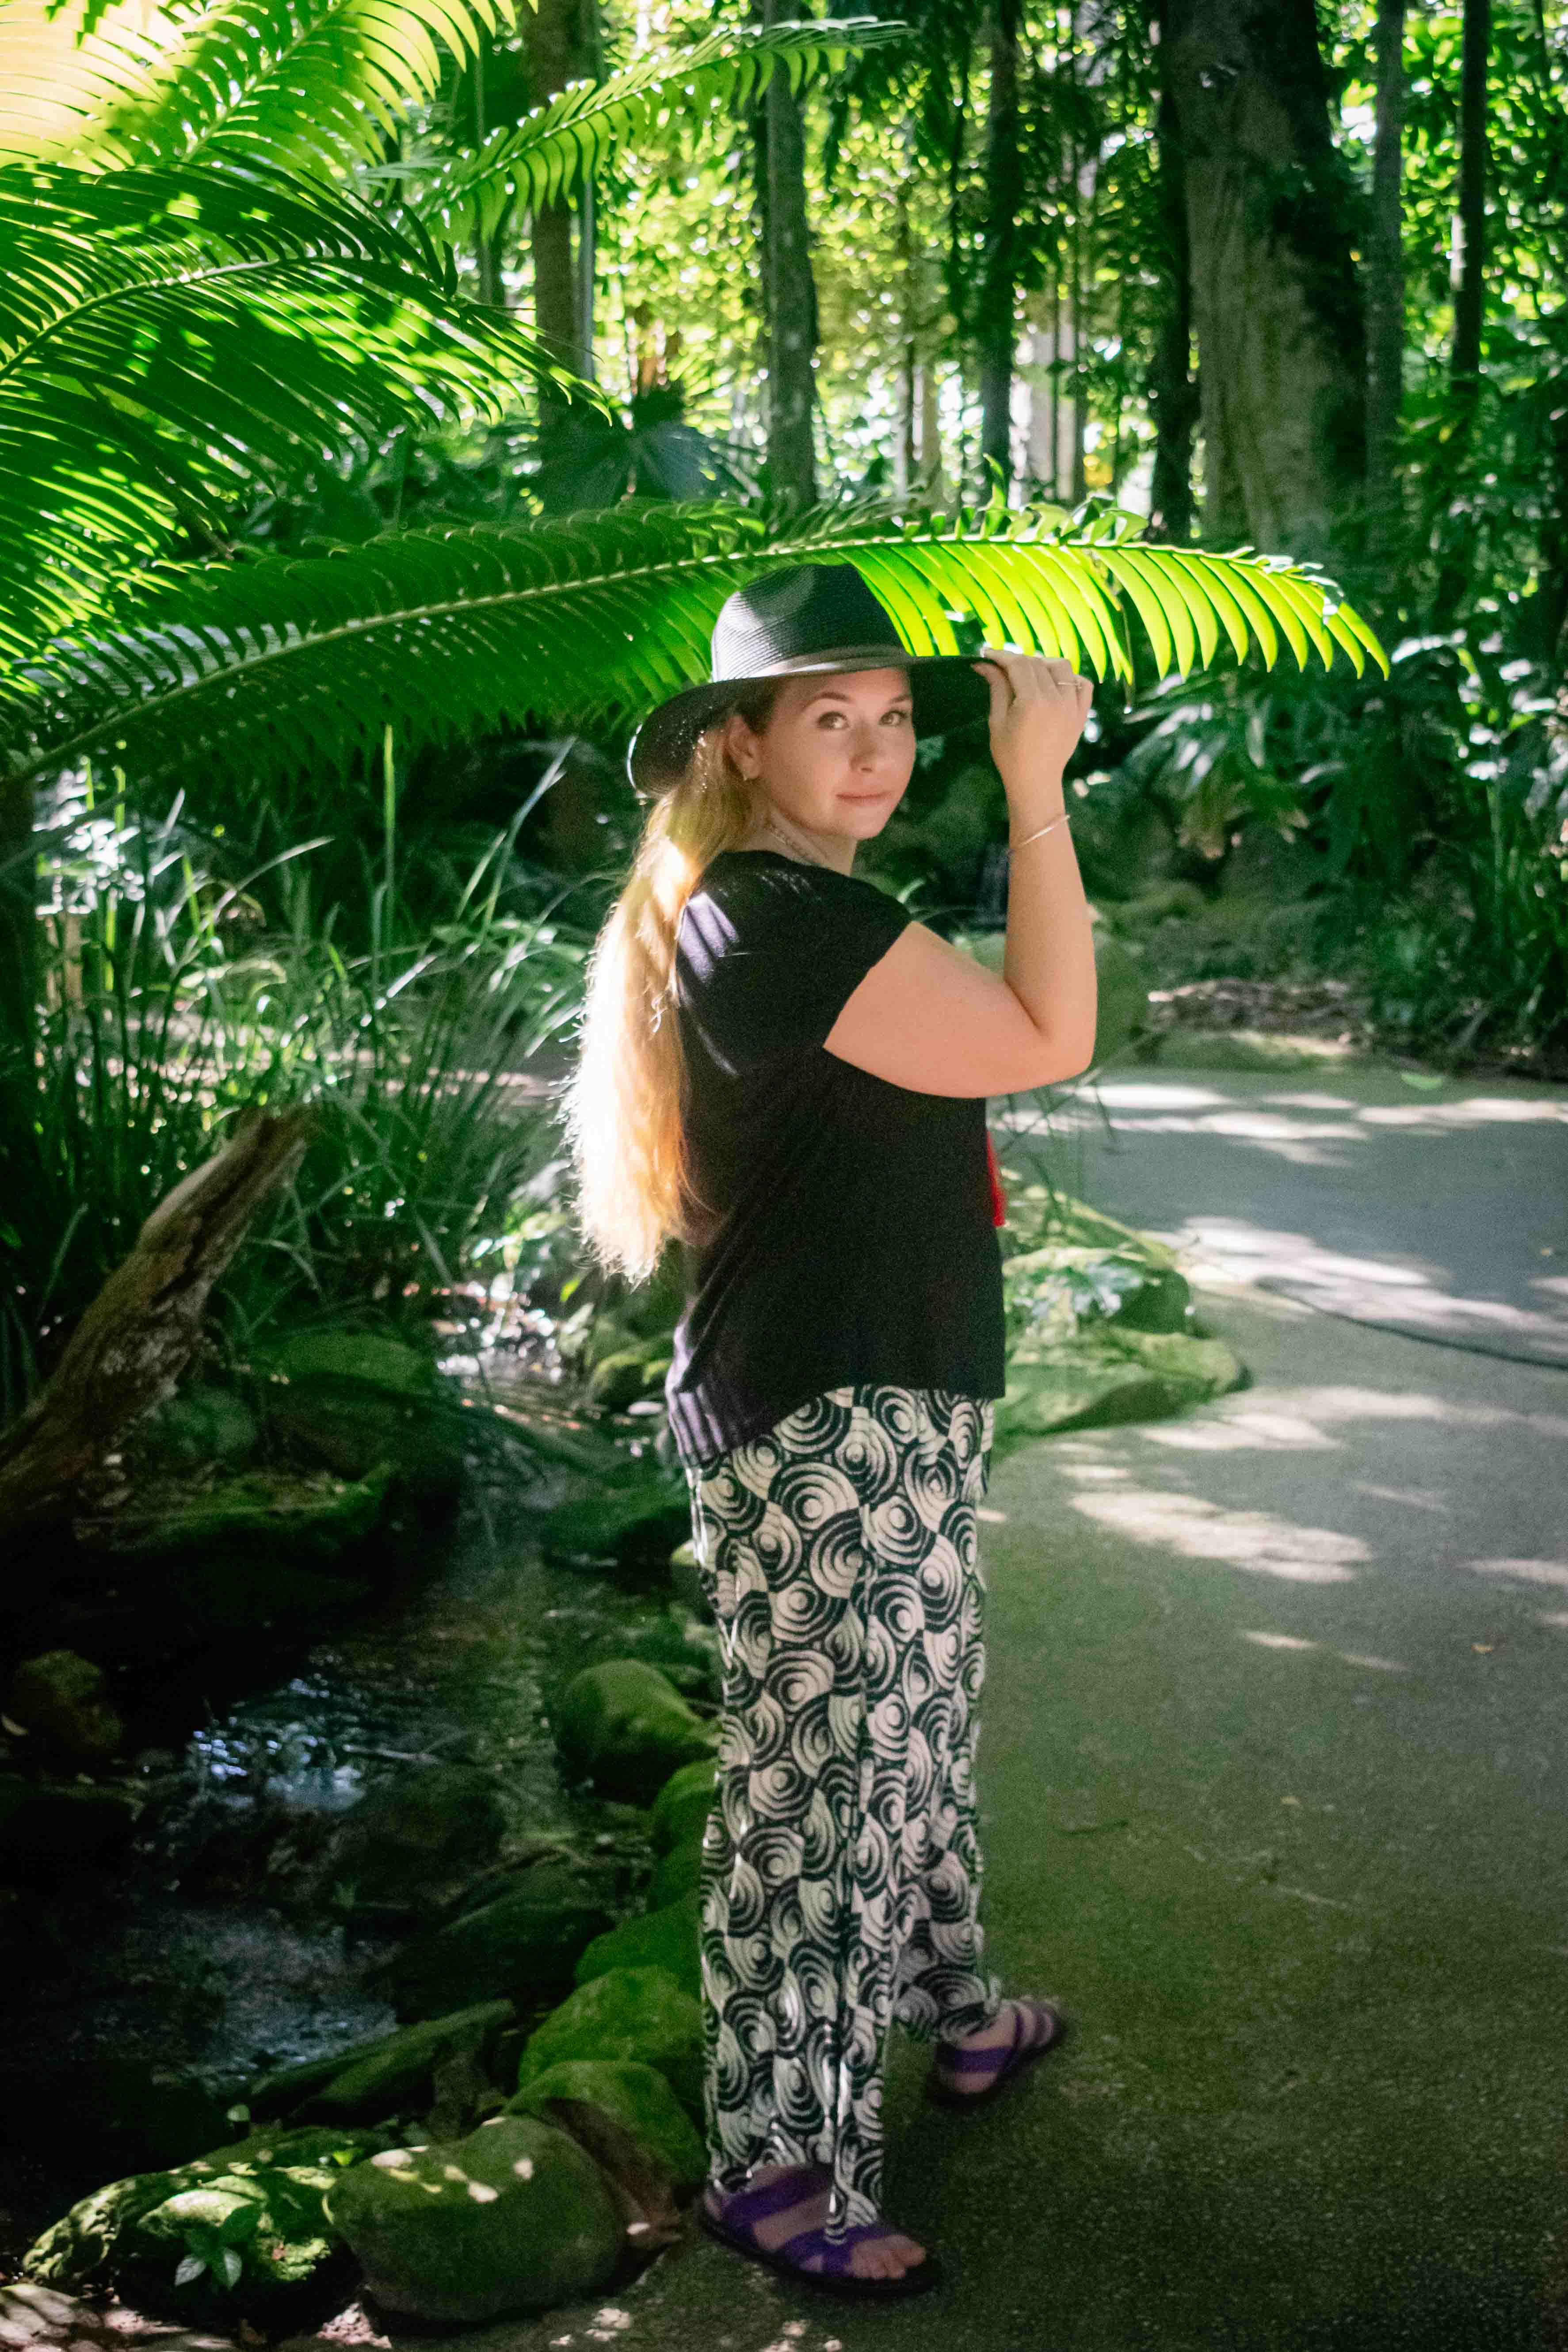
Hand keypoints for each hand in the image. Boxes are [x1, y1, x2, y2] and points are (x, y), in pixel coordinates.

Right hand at [971, 646, 1092, 786]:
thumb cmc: (1010, 756)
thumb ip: (996, 688)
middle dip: (1017, 660)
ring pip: (1062, 666)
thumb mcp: (997, 721)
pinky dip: (1071, 678)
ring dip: (1044, 664)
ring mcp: (1072, 706)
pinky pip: (1083, 684)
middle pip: (1037, 663)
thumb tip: (985, 663)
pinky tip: (1056, 684)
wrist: (1036, 782)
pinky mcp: (1081, 714)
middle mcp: (1056, 699)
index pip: (1018, 664)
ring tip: (1030, 674)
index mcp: (1032, 702)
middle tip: (1003, 668)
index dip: (1001, 655)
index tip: (987, 653)